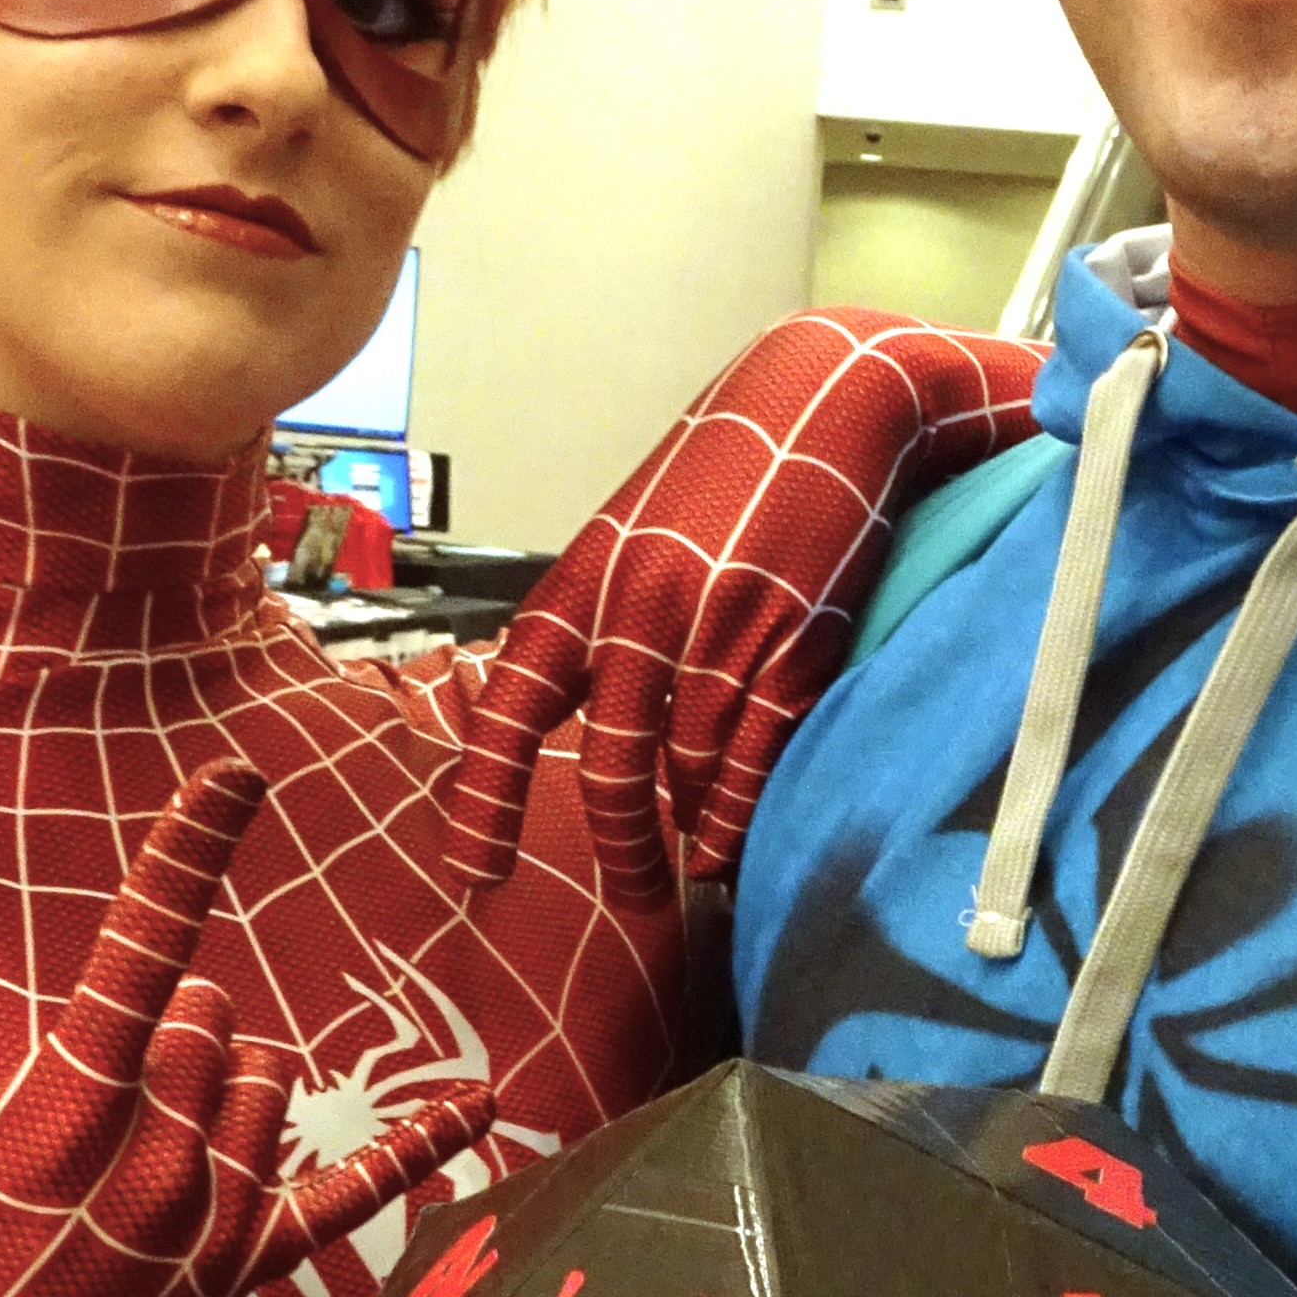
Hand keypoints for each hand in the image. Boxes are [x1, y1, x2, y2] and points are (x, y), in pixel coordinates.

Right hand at [0, 757, 488, 1296]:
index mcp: (58, 1117)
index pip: (137, 953)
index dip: (187, 853)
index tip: (238, 774)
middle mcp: (153, 1164)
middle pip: (205, 1014)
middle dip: (156, 1016)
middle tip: (78, 1094)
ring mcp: (207, 1227)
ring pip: (261, 1084)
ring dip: (213, 1079)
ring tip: (122, 1144)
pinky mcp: (239, 1280)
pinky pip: (351, 1198)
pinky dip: (417, 1148)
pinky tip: (486, 1108)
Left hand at [442, 312, 1044, 907]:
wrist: (821, 401)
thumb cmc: (718, 475)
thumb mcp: (629, 539)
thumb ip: (598, 624)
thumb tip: (581, 721)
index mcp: (580, 588)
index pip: (513, 712)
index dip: (487, 800)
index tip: (475, 874)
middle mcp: (638, 614)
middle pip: (613, 769)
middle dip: (621, 847)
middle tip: (631, 895)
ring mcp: (718, 631)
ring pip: (689, 771)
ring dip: (688, 835)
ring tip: (693, 868)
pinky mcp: (790, 643)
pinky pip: (752, 757)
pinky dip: (737, 811)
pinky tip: (730, 840)